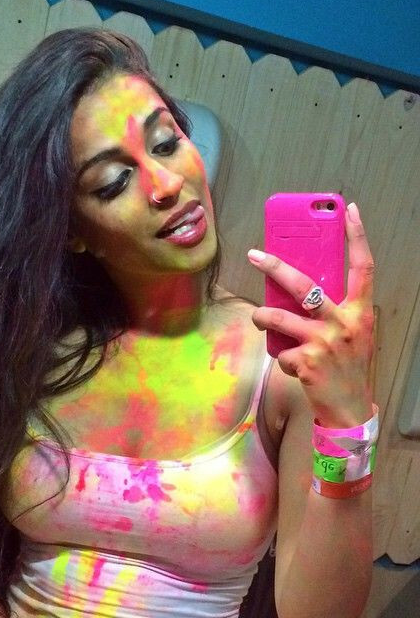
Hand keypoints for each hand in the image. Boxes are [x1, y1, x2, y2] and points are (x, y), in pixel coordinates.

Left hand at [247, 201, 374, 426]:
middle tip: (254, 255)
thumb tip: (300, 291)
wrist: (350, 408)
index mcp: (360, 312)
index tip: (349, 210)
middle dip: (275, 267)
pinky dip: (282, 357)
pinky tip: (295, 366)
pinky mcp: (306, 361)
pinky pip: (280, 351)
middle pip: (304, 286)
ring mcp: (324, 342)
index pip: (364, 267)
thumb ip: (334, 312)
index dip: (357, 236)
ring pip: (277, 318)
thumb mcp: (352, 334)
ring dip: (261, 317)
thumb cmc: (348, 366)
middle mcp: (344, 323)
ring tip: (258, 318)